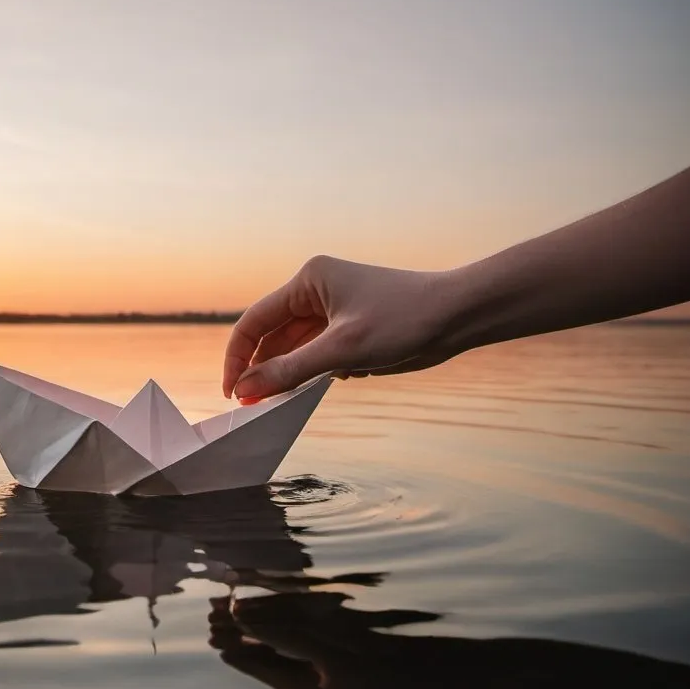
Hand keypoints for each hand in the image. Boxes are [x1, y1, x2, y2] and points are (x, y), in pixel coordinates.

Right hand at [222, 255, 455, 401]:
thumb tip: (245, 390)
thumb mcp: (341, 351)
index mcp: (308, 281)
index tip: (231, 392)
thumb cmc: (404, 321)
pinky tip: (347, 376)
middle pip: (273, 336)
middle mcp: (316, 291)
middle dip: (266, 370)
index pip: (255, 320)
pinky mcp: (351, 329)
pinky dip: (321, 371)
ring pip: (296, 348)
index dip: (238, 357)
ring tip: (295, 398)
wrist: (458, 316)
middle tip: (255, 407)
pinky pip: (319, 353)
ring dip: (295, 374)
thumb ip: (290, 371)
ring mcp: (334, 310)